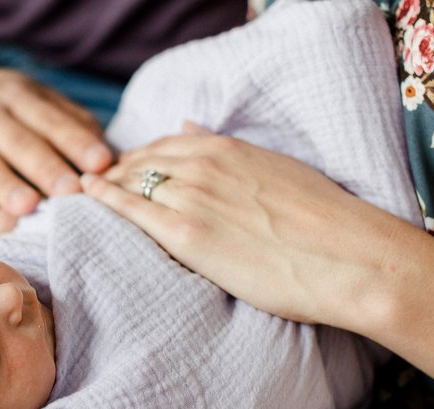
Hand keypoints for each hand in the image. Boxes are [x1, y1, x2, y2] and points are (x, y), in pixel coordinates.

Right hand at [0, 67, 112, 225]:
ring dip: (4, 183)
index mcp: (15, 95)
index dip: (75, 141)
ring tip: (28, 207)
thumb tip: (108, 149)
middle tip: (72, 192)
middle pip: (19, 141)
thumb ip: (63, 118)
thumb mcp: (22, 97)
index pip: (49, 119)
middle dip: (46, 166)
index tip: (102, 164)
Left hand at [81, 125, 407, 328]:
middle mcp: (205, 165)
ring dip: (104, 183)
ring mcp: (193, 197)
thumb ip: (226, 150)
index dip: (140, 156)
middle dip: (116, 169)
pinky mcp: (186, 234)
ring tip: (84, 192)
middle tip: (97, 181)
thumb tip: (187, 125)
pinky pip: (129, 209)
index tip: (124, 166)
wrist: (349, 258)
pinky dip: (101, 198)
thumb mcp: (274, 168)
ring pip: (130, 180)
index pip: (165, 144)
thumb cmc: (323, 222)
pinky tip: (84, 195)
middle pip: (141, 160)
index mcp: (228, 149)